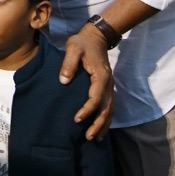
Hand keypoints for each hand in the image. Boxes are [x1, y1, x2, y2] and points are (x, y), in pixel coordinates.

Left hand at [60, 24, 114, 139]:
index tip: (77, 119)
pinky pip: (110, 106)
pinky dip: (106, 118)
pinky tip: (100, 127)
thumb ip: (68, 64)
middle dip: (98, 124)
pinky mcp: (107, 87)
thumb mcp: (73, 48)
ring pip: (110, 110)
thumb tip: (64, 81)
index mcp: (101, 76)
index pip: (95, 98)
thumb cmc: (82, 43)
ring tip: (95, 138)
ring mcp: (110, 86)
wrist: (96, 37)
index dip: (87, 110)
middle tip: (88, 137)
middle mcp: (108, 84)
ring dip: (103, 125)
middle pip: (106, 109)